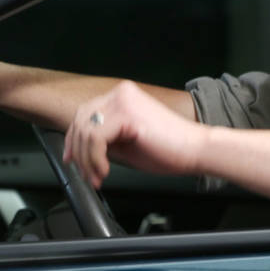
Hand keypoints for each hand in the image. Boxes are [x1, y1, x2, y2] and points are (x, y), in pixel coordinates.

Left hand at [62, 80, 207, 187]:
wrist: (197, 150)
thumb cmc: (170, 149)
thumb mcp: (127, 142)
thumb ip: (106, 139)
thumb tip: (82, 150)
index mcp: (123, 96)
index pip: (84, 113)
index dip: (73, 139)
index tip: (72, 159)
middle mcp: (121, 93)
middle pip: (80, 121)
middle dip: (79, 153)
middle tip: (88, 175)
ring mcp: (123, 101)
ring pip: (85, 132)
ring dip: (87, 161)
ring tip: (99, 177)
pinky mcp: (128, 115)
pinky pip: (96, 139)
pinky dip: (95, 160)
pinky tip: (105, 171)